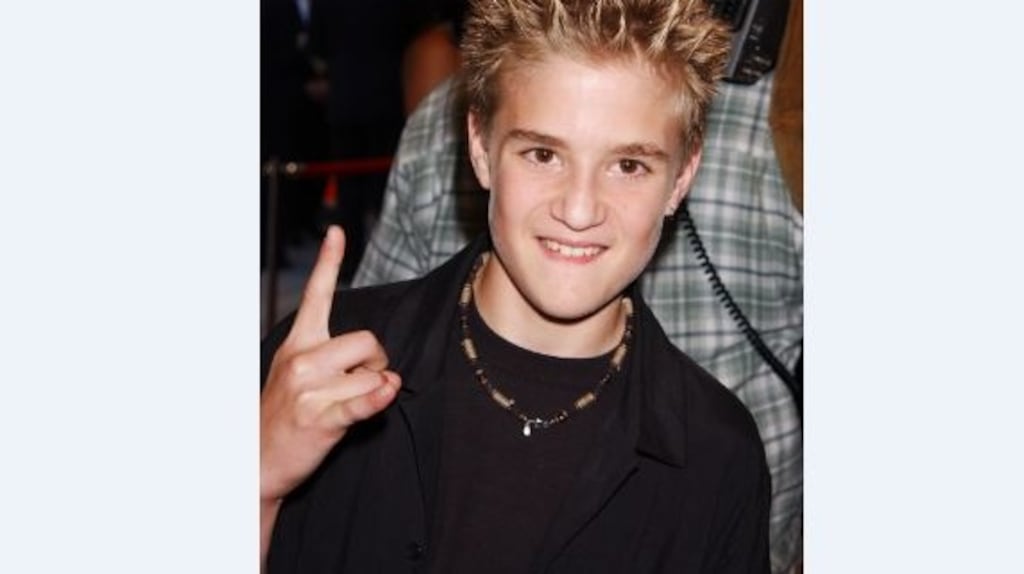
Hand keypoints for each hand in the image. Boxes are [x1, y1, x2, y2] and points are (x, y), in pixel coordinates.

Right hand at [260, 226, 400, 528]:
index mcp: (298, 343)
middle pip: (368, 340)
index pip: (316, 295)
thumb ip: (336, 361)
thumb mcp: (300, 377)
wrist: (257, 463)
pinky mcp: (321, 417)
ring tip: (349, 406)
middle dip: (377, 361)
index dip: (328, 262)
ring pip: (373, 373)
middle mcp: (302, 359)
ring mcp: (310, 388)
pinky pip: (363, 400)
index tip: (337, 232)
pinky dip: (378, 398)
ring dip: (375, 391)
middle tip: (363, 381)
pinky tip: (385, 393)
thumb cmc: (286, 415)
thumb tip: (387, 371)